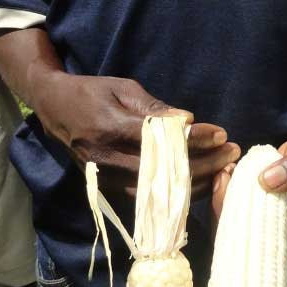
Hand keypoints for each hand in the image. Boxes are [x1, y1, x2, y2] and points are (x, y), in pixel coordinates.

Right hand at [32, 72, 238, 200]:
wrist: (54, 108)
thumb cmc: (92, 91)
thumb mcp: (123, 89)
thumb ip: (154, 108)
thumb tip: (187, 121)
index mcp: (110, 128)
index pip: (161, 140)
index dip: (195, 139)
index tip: (221, 134)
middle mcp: (106, 158)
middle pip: (163, 171)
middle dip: (204, 163)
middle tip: (232, 154)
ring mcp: (105, 178)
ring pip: (158, 191)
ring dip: (195, 182)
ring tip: (224, 170)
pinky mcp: (107, 189)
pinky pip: (148, 197)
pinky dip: (176, 193)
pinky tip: (201, 183)